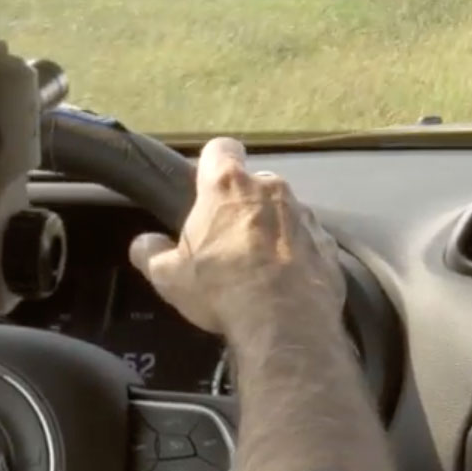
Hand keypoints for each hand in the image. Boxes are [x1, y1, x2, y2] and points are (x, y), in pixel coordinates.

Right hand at [129, 137, 344, 342]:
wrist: (285, 321)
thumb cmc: (220, 288)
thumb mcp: (169, 277)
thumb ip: (151, 253)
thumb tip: (143, 244)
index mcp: (227, 185)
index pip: (221, 149)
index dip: (214, 163)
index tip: (207, 186)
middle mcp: (270, 188)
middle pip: (255, 183)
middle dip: (244, 204)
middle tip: (230, 238)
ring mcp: (304, 214)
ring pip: (285, 210)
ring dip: (274, 228)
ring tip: (262, 266)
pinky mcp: (328, 242)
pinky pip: (309, 239)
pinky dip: (299, 253)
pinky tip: (288, 281)